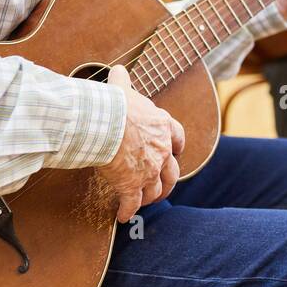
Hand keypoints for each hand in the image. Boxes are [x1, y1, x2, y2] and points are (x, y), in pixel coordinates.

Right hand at [99, 65, 184, 222]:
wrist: (108, 124)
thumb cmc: (116, 105)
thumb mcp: (124, 89)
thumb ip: (123, 81)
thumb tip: (118, 70)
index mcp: (163, 127)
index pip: (178, 137)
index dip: (177, 146)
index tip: (177, 151)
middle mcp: (161, 151)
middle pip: (172, 172)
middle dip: (168, 180)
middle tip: (163, 186)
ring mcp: (149, 171)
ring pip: (156, 190)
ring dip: (152, 197)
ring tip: (146, 202)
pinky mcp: (132, 186)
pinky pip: (131, 204)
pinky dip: (127, 211)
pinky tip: (123, 217)